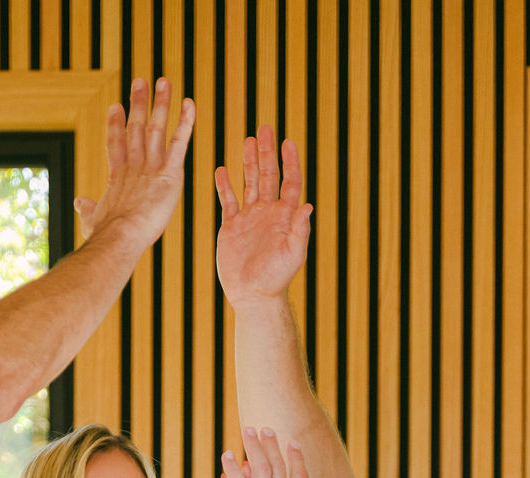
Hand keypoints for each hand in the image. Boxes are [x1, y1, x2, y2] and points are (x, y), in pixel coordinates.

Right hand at [75, 78, 195, 248]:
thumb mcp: (93, 219)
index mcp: (117, 176)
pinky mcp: (169, 174)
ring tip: (164, 82)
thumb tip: (79, 202)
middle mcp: (134, 166)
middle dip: (139, 104)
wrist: (119, 237)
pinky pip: (179, 143)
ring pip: (157, 129)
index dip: (116, 125)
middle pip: (137, 128)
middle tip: (141, 82)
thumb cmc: (104, 235)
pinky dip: (185, 123)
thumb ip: (88, 208)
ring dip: (161, 104)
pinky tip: (189, 104)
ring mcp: (151, 167)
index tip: (116, 106)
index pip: (116, 144)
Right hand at [215, 127, 312, 305]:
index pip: (289, 181)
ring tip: (247, 140)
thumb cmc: (276, 278)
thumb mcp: (292, 254)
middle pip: (269, 175)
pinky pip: (228, 201)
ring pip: (250, 183)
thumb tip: (307, 206)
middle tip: (265, 128)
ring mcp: (249, 218)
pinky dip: (225, 186)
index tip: (288, 141)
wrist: (253, 296)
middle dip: (267, 152)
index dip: (290, 161)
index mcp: (284, 216)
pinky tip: (222, 170)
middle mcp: (268, 213)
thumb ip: (299, 230)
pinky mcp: (232, 227)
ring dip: (249, 162)